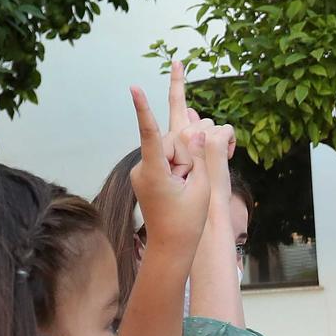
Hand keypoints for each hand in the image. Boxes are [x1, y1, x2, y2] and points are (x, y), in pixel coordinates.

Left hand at [128, 63, 211, 253]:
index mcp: (155, 172)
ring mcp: (143, 170)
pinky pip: (168, 159)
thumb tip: (198, 131)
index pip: (151, 134)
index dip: (144, 109)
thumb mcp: (201, 189)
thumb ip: (201, 156)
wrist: (171, 247)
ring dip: (185, 166)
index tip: (134, 88)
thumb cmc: (187, 223)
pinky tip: (180, 187)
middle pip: (173, 142)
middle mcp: (143, 168)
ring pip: (172, 150)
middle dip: (188, 159)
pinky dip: (179, 169)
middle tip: (188, 186)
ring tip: (184, 190)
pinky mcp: (147, 173)